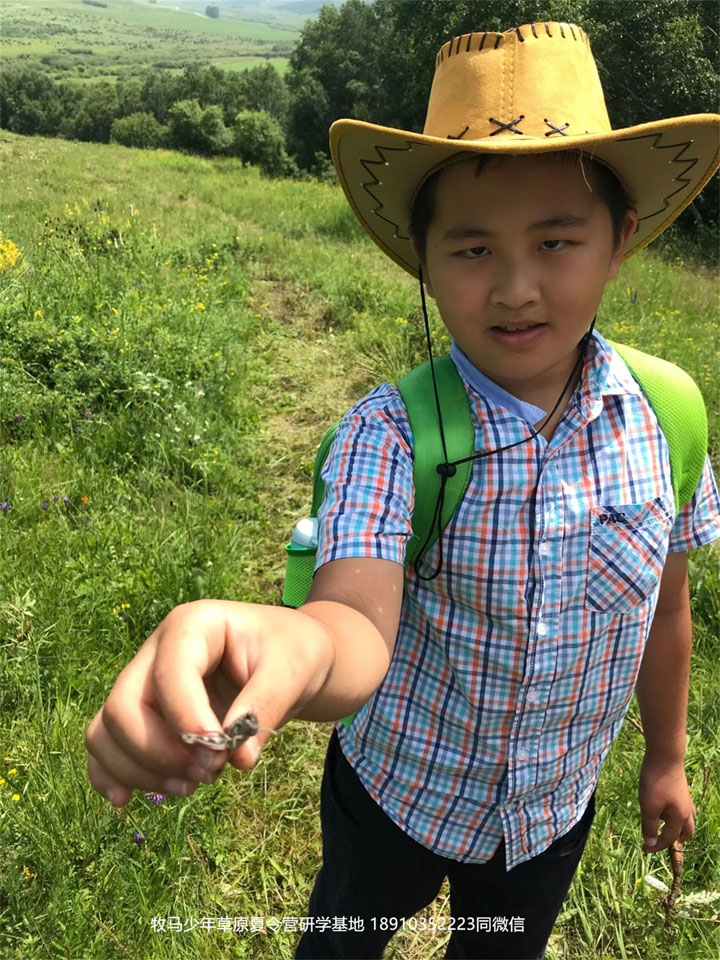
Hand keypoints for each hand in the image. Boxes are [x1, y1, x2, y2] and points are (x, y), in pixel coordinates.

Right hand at [85, 600, 333, 806]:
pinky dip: (111, 774)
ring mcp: (144, 682)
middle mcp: (157, 651)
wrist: (291, 658)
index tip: (220, 756)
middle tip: (209, 774)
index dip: (186, 719)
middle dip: (159, 751)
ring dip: (141, 770)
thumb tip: (238, 759)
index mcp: (193, 625)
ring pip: (108, 729)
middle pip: (123, 704)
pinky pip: (105, 743)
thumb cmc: (293, 653)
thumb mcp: (293, 670)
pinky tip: (128, 800)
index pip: (170, 672)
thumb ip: (265, 706)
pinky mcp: (143, 713)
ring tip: (192, 786)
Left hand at [638, 754, 695, 853]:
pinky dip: (675, 814)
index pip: (669, 839)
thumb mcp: (649, 806)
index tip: (644, 849)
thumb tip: (651, 843)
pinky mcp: (681, 789)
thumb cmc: (656, 781)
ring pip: (687, 820)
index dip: (656, 846)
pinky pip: (683, 808)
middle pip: (686, 832)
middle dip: (673, 839)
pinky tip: (664, 807)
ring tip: (661, 824)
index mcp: (680, 817)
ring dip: (676, 826)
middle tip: (658, 840)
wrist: (664, 755)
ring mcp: (686, 798)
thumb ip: (650, 826)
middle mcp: (686, 810)